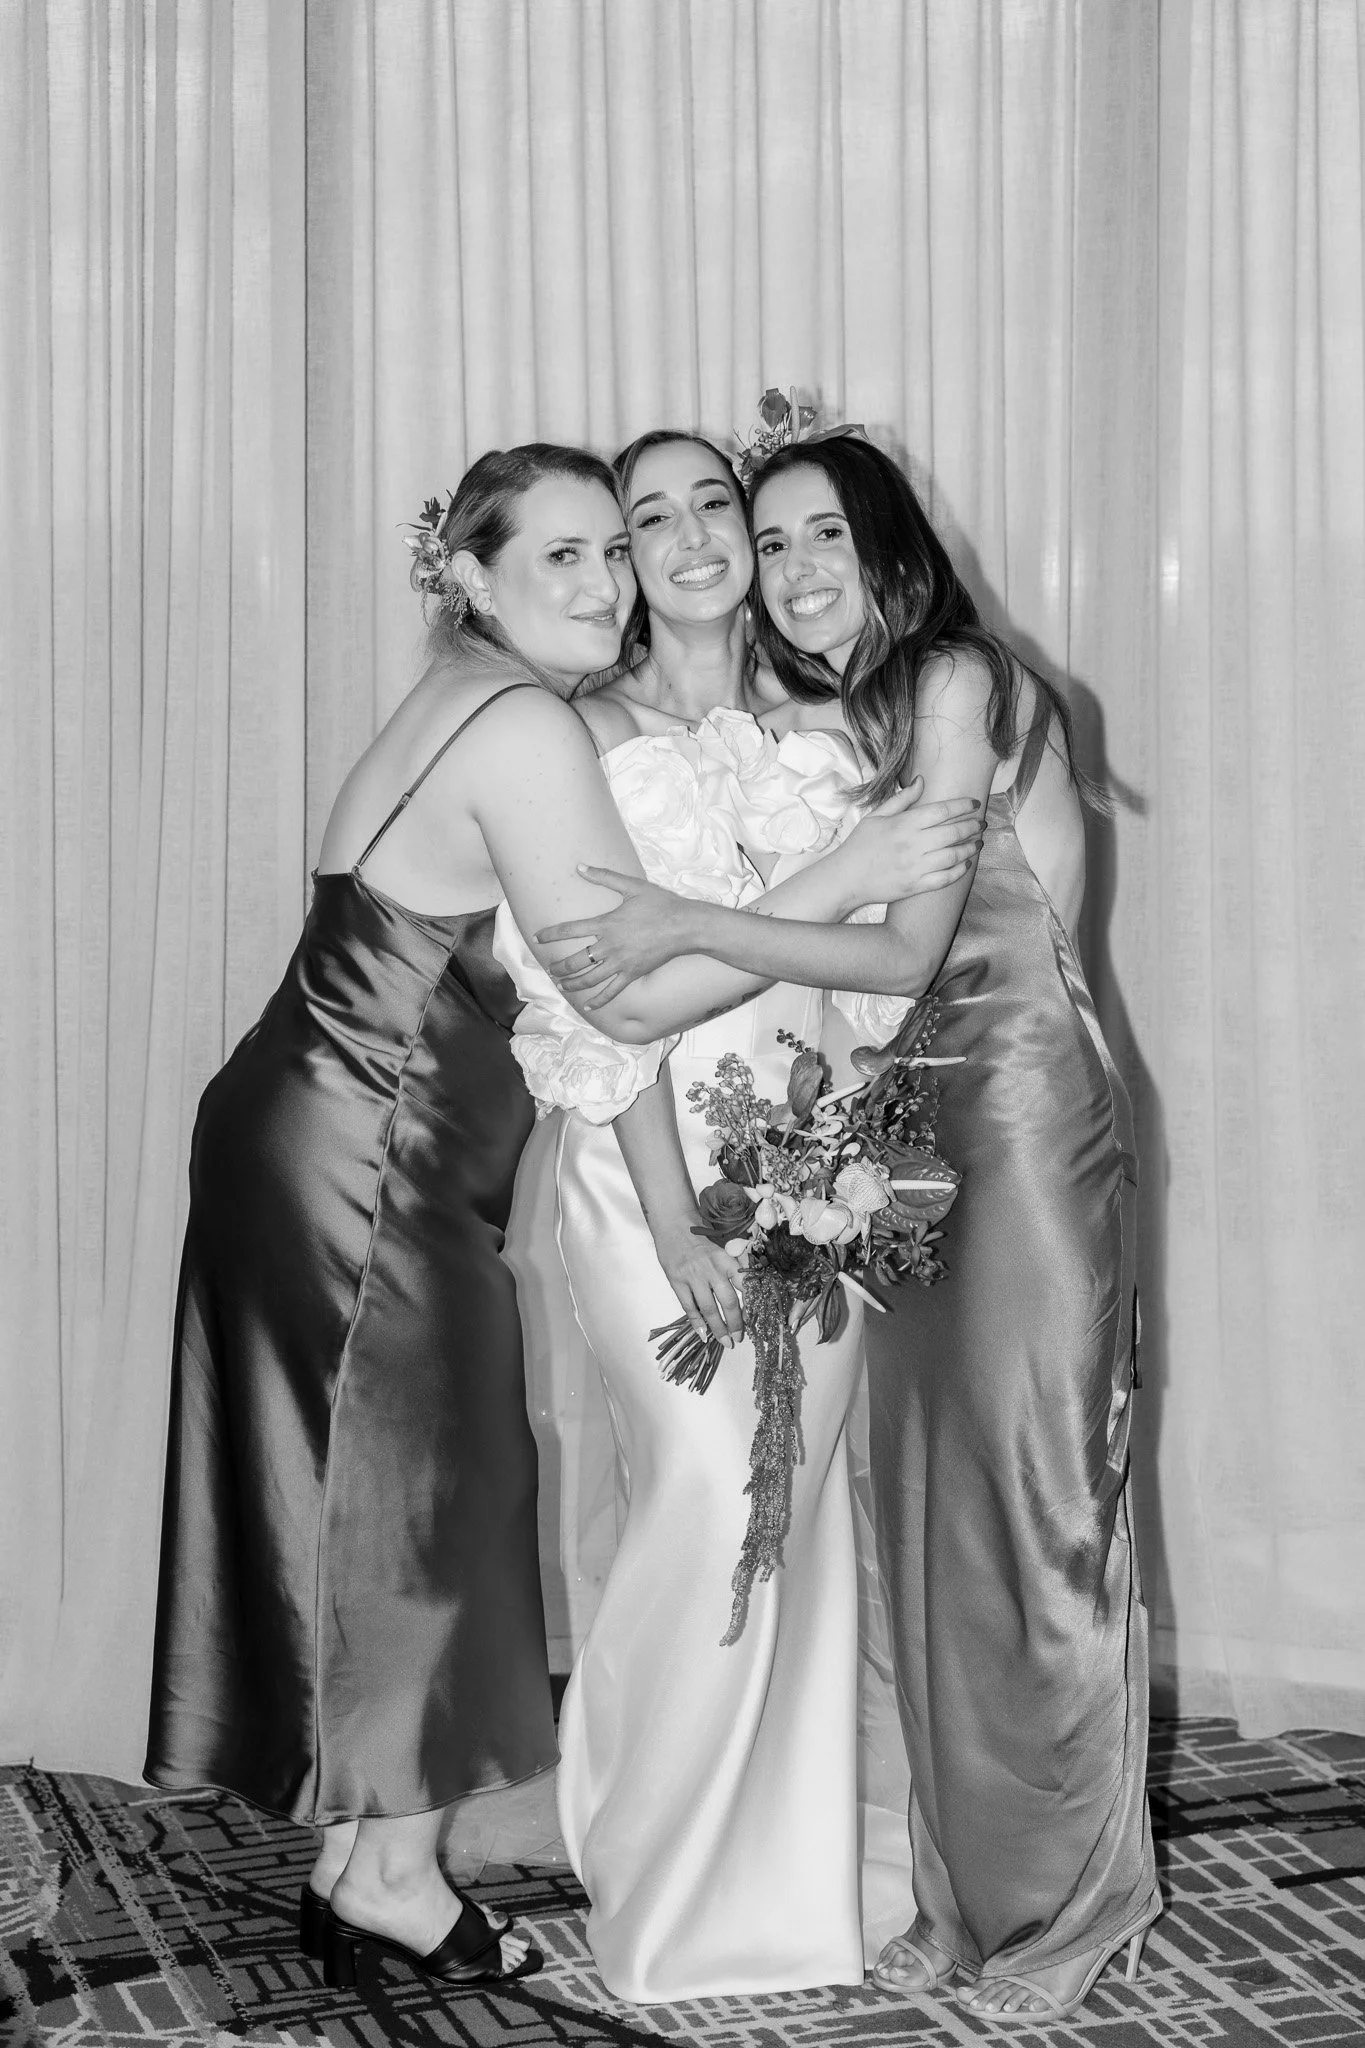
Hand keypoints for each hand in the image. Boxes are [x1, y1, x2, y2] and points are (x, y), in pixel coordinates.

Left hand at [536, 866, 696, 1004]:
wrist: (685, 926)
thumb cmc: (661, 904)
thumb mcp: (632, 886)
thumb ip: (604, 877)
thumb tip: (579, 867)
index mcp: (607, 923)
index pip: (570, 930)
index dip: (550, 934)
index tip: (537, 938)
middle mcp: (610, 946)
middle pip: (576, 960)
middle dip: (559, 966)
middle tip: (550, 969)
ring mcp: (621, 963)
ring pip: (589, 978)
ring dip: (572, 983)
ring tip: (562, 985)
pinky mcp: (633, 974)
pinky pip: (612, 991)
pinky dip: (599, 1000)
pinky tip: (588, 1006)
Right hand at [649, 1212, 745, 1347]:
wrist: (673, 1225)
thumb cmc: (701, 1236)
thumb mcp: (723, 1246)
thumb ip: (737, 1264)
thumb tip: (753, 1286)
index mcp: (727, 1259)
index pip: (745, 1285)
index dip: (752, 1304)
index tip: (756, 1319)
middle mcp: (712, 1269)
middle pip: (729, 1302)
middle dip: (736, 1323)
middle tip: (740, 1338)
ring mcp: (693, 1276)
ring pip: (709, 1309)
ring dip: (718, 1329)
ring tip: (726, 1342)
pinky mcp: (677, 1281)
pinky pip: (689, 1307)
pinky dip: (697, 1323)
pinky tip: (703, 1335)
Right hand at [836, 776, 981, 907]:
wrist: (846, 878)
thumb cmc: (860, 845)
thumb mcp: (876, 816)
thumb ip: (901, 799)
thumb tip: (921, 780)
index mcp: (904, 824)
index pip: (942, 810)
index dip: (963, 805)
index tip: (975, 803)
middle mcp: (913, 845)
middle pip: (954, 832)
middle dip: (972, 826)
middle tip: (981, 823)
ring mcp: (916, 867)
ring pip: (954, 856)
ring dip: (971, 848)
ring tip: (978, 842)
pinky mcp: (916, 886)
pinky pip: (945, 878)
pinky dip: (960, 870)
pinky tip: (965, 863)